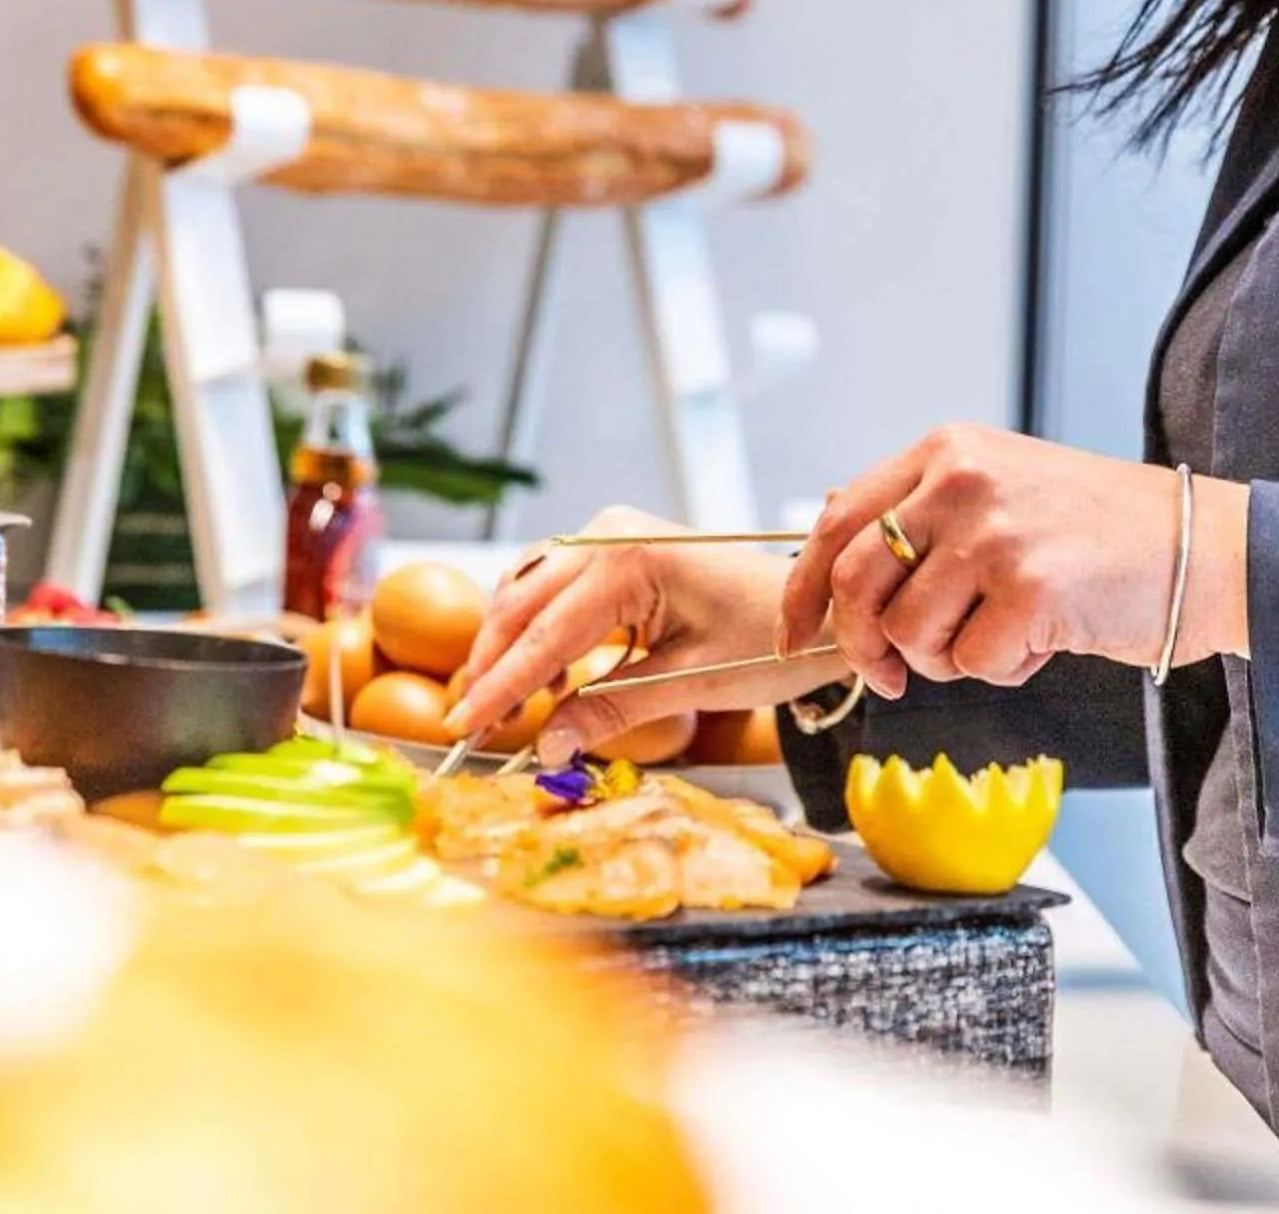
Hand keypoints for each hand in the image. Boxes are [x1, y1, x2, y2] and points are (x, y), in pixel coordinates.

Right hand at [450, 506, 851, 763]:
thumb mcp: (692, 684)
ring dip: (509, 646)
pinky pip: (551, 585)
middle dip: (492, 666)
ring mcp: (608, 533)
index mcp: (630, 560)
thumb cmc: (770, 642)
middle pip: (520, 604)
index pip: (544, 633)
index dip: (500, 686)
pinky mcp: (612, 547)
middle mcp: (608, 533)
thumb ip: (613, 711)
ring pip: (527, 590)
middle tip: (469, 725)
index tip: (461, 727)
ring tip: (503, 707)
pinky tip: (547, 678)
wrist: (817, 608)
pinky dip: (536, 628)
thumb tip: (547, 746)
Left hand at [779, 424, 1249, 698]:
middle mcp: (961, 480)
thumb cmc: (1099, 533)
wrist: (1205, 546)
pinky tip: (1044, 641)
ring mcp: (994, 532)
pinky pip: (971, 664)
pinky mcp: (1031, 588)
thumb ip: (924, 518)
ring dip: (947, 659)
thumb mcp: (1000, 491)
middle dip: (861, 646)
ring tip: (1003, 633)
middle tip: (889, 676)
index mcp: (945, 450)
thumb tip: (836, 584)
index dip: (804, 587)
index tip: (794, 634)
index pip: (839, 521)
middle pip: (856, 583)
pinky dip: (1003, 669)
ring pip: (910, 634)